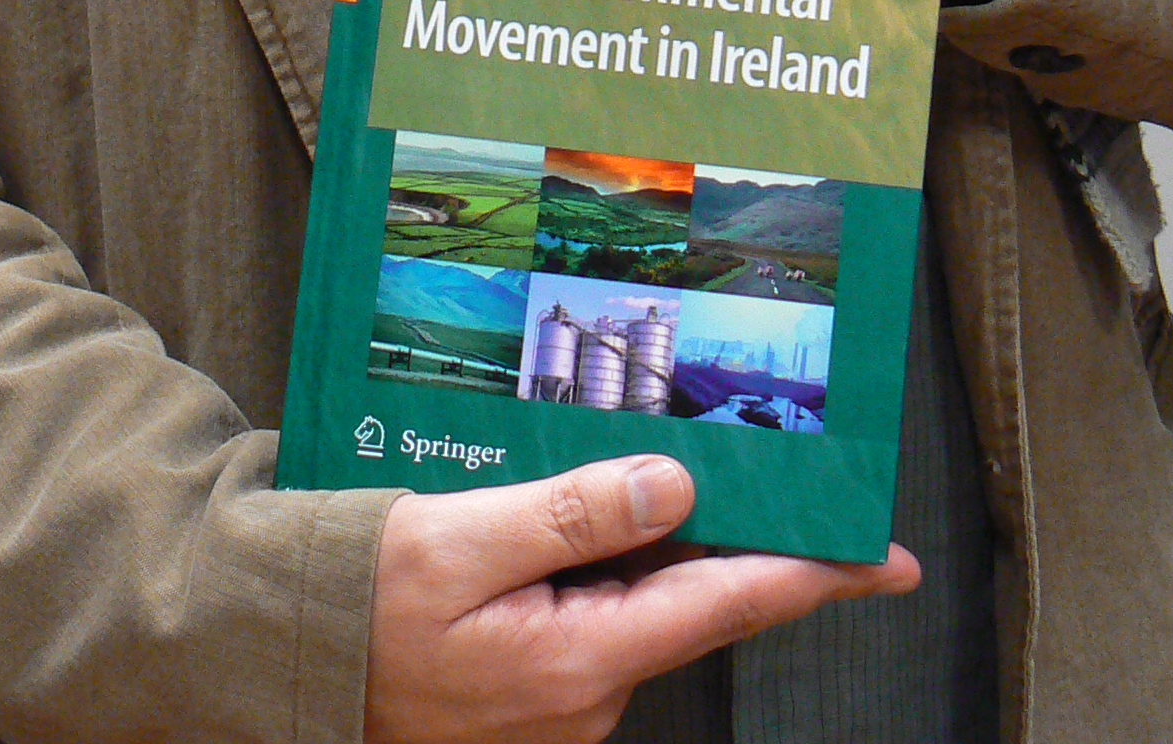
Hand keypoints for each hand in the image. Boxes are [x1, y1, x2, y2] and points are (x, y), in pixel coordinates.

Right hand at [363, 454, 916, 743]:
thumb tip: (672, 486)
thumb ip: (571, 513)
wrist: (286, 665)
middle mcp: (587, 696)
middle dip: (725, 534)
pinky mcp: (538, 693)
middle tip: (762, 468)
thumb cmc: (360, 604)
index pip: (727, 604)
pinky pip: (596, 618)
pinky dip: (600, 568)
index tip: (886, 560)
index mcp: (580, 660)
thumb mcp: (460, 540)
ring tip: (619, 479)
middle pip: (690, 598)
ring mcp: (564, 703)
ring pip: (640, 603)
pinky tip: (563, 521)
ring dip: (645, 545)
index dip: (813, 575)